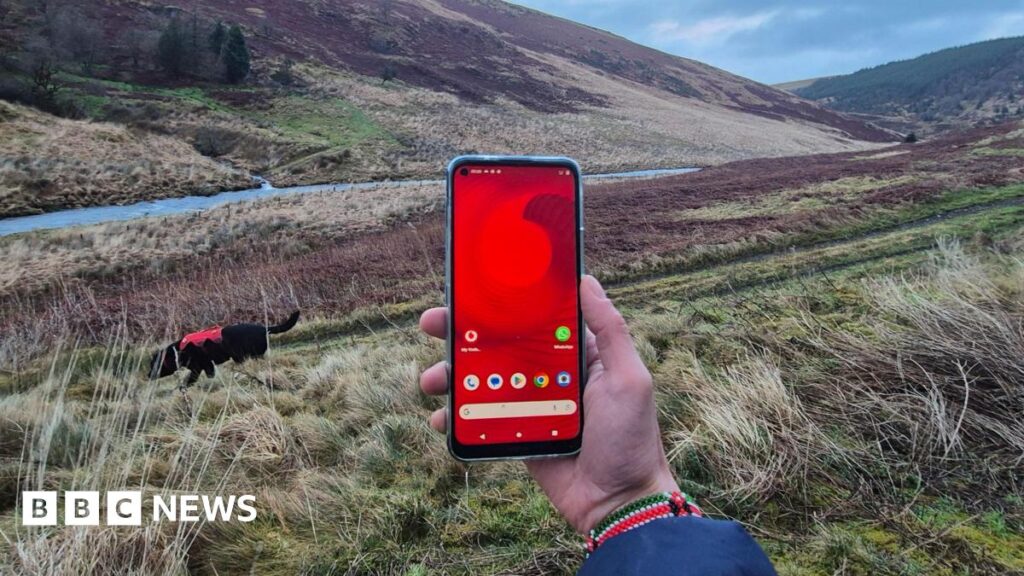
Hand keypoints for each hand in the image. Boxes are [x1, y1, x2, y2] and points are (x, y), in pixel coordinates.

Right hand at [418, 275, 678, 532]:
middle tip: (432, 324)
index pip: (532, 316)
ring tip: (430, 381)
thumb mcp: (629, 378)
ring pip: (481, 380)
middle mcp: (549, 372)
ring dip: (450, 375)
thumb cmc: (632, 438)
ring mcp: (530, 403)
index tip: (470, 288)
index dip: (501, 301)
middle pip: (498, 343)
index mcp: (575, 352)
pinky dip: (456, 417)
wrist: (618, 503)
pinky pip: (480, 419)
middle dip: (460, 332)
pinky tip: (440, 419)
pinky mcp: (516, 433)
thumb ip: (610, 330)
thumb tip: (587, 281)